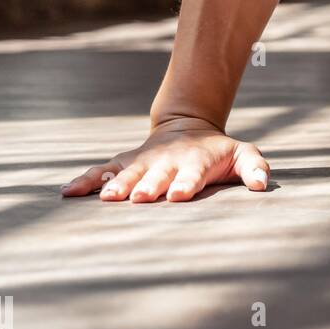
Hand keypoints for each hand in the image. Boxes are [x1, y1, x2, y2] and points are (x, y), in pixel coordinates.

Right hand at [60, 117, 269, 202]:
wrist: (188, 129)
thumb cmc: (219, 152)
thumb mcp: (243, 155)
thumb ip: (255, 168)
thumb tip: (262, 185)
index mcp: (195, 162)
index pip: (191, 173)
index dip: (185, 183)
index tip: (178, 195)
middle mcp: (165, 162)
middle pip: (156, 175)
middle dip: (148, 186)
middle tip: (139, 199)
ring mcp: (142, 162)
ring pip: (126, 174)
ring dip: (116, 186)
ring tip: (104, 198)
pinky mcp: (124, 164)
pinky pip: (100, 171)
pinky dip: (84, 180)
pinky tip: (67, 192)